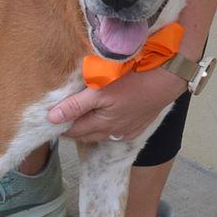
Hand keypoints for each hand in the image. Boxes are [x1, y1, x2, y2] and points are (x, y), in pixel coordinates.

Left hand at [48, 68, 186, 142]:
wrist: (166, 80)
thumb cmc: (132, 81)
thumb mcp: (99, 90)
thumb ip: (76, 105)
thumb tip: (52, 118)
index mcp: (102, 124)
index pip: (74, 131)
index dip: (61, 127)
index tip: (51, 121)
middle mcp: (114, 132)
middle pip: (87, 136)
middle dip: (74, 130)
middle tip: (62, 120)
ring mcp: (128, 131)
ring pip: (102, 134)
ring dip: (90, 129)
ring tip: (80, 118)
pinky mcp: (138, 126)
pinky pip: (116, 132)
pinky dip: (106, 127)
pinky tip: (105, 119)